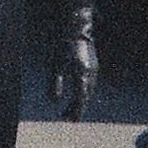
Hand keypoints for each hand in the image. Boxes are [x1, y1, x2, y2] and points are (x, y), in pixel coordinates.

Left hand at [51, 0, 98, 117]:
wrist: (77, 26)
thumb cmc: (64, 44)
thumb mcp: (55, 64)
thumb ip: (55, 84)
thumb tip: (54, 101)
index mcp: (82, 75)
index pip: (80, 99)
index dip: (76, 111)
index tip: (71, 121)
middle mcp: (91, 74)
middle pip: (85, 96)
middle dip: (77, 108)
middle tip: (67, 118)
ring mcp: (93, 69)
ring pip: (88, 90)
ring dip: (79, 100)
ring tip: (68, 108)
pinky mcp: (92, 64)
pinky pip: (89, 83)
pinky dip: (83, 91)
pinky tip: (76, 92)